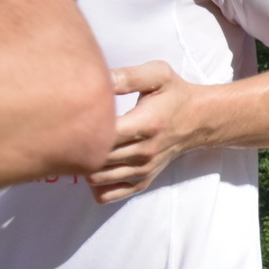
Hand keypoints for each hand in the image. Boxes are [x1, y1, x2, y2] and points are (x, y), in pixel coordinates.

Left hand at [87, 61, 204, 203]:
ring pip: (97, 178)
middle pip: (94, 159)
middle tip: (68, 130)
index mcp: (144, 124)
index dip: (81, 128)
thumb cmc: (175, 95)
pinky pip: (108, 194)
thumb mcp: (158, 75)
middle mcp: (144, 152)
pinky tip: (94, 166)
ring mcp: (143, 169)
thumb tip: (99, 78)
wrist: (200, 119)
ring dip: (83, 166)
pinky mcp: (143, 180)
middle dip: (76, 147)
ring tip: (80, 147)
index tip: (74, 116)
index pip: (102, 135)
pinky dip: (95, 185)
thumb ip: (128, 76)